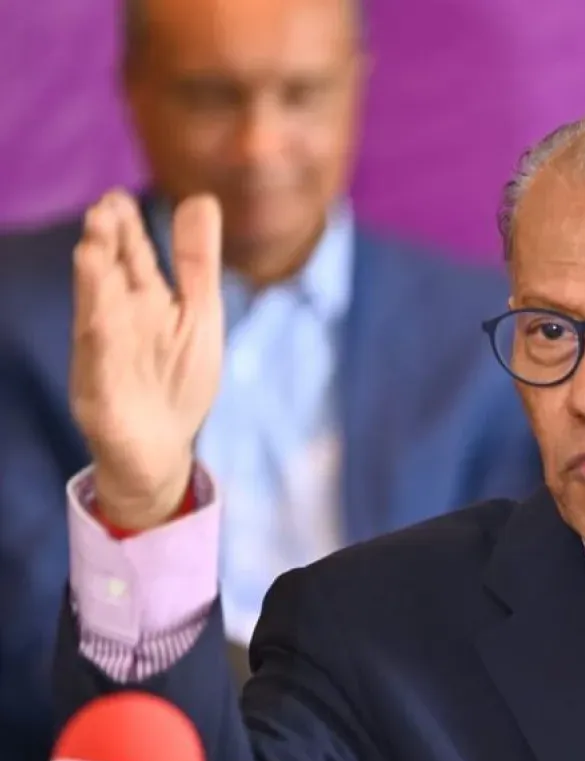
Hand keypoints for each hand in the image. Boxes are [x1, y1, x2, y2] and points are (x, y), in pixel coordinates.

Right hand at [69, 189, 223, 531]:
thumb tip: (201, 198)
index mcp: (145, 299)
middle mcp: (121, 318)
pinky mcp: (101, 386)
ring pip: (99, 307)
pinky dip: (100, 332)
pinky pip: (101, 357)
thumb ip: (196, 261)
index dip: (125, 228)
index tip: (117, 197)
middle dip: (106, 243)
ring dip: (94, 277)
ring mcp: (108, 350)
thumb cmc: (178, 378)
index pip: (132, 256)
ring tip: (91, 245)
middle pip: (111, 274)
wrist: (160, 446)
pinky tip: (99, 316)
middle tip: (103, 209)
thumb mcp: (199, 312)